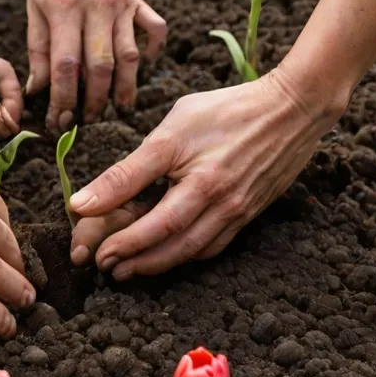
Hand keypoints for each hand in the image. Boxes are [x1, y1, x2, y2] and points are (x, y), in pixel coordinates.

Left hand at [26, 0, 165, 130]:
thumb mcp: (34, 11)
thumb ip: (38, 51)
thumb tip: (38, 92)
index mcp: (65, 8)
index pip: (66, 65)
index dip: (63, 98)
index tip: (60, 120)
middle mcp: (97, 6)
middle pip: (102, 65)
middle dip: (96, 100)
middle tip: (89, 120)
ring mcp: (122, 2)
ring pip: (130, 54)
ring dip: (125, 86)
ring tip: (119, 108)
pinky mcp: (138, 0)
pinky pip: (155, 29)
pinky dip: (153, 51)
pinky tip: (145, 67)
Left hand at [68, 68, 340, 274]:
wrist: (292, 108)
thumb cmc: (227, 111)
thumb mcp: (171, 131)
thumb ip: (129, 171)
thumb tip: (83, 202)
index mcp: (200, 185)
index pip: (152, 226)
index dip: (123, 243)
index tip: (96, 253)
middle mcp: (222, 206)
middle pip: (173, 246)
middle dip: (137, 261)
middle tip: (108, 268)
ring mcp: (239, 212)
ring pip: (194, 251)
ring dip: (159, 264)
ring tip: (130, 267)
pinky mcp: (251, 212)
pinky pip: (216, 244)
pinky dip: (189, 254)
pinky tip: (171, 253)